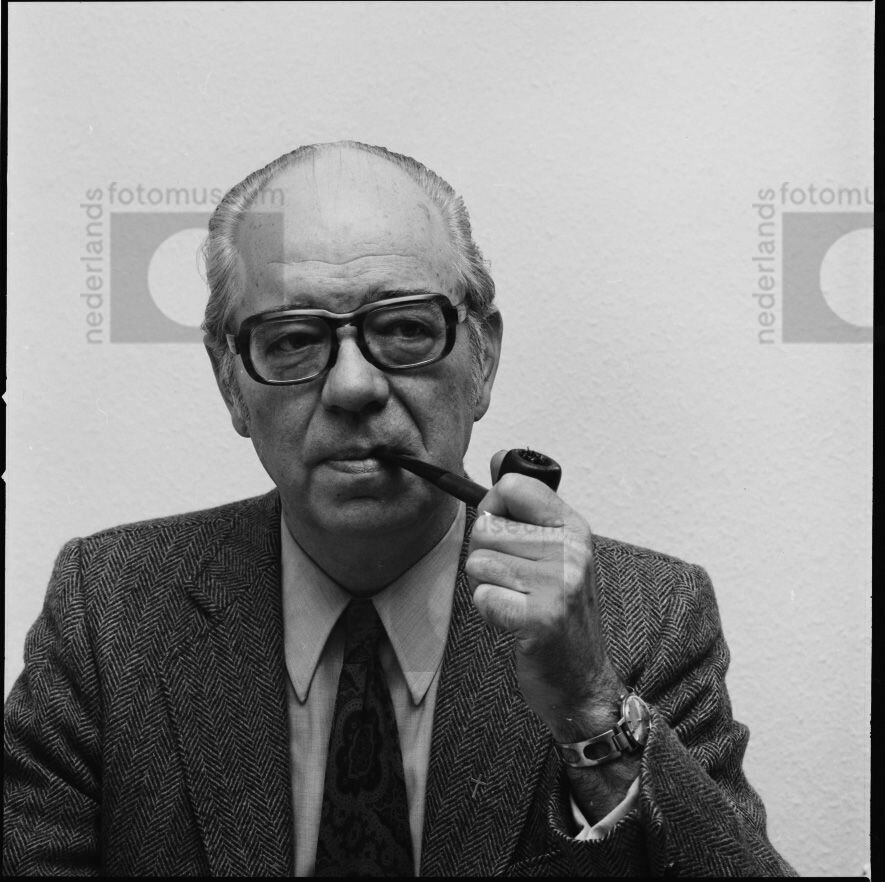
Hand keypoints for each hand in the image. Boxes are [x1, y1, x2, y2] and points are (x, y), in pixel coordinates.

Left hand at [466, 451, 623, 741]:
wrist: (582, 681)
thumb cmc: (562, 614)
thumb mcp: (555, 552)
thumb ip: (525, 506)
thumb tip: (496, 459)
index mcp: (573, 527)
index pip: (512, 486)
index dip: (493, 508)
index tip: (505, 530)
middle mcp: (571, 550)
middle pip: (485, 527)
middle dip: (487, 556)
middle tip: (514, 581)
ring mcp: (559, 584)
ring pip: (480, 562)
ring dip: (488, 586)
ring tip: (516, 601)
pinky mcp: (541, 618)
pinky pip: (483, 596)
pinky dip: (490, 611)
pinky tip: (513, 621)